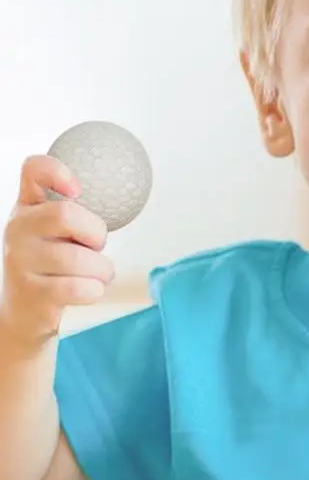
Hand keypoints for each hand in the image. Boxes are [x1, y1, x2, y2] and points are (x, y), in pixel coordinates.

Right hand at [1, 155, 114, 346]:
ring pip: (79, 258)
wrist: (24, 310)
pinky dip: (95, 290)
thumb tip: (121, 193)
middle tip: (96, 245)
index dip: (57, 171)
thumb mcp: (56, 229)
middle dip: (95, 232)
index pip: (34, 169)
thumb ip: (75, 211)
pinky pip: (80, 288)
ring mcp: (19, 260)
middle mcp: (17, 228)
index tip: (77, 190)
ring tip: (96, 273)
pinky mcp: (31, 292)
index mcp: (29, 205)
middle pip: (65, 214)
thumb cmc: (53, 262)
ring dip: (102, 269)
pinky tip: (88, 289)